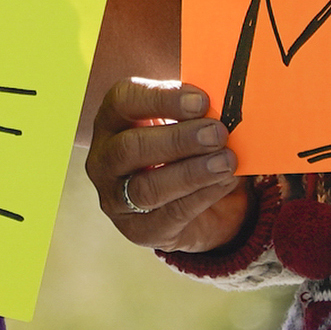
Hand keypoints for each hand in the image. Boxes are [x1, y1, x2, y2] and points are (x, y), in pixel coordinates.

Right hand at [87, 79, 249, 253]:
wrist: (194, 204)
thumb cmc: (185, 149)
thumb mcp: (186, 122)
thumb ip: (196, 110)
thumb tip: (226, 101)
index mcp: (111, 120)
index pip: (123, 101)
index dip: (161, 99)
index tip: (202, 100)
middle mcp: (104, 159)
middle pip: (130, 147)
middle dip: (178, 139)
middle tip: (217, 133)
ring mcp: (115, 198)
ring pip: (147, 187)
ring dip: (191, 173)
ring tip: (226, 161)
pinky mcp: (138, 230)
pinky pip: (170, 214)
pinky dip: (203, 196)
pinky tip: (226, 181)